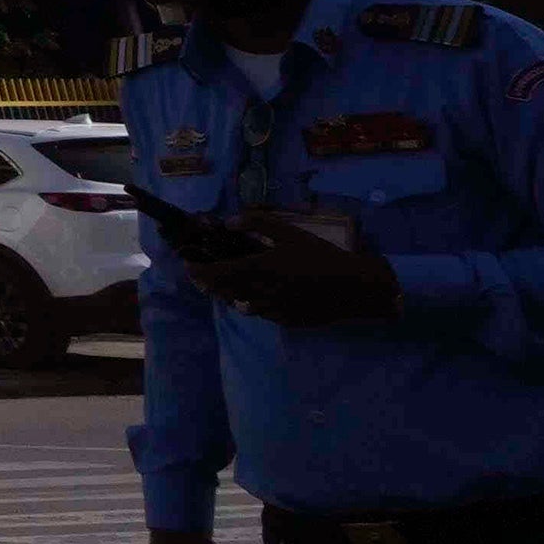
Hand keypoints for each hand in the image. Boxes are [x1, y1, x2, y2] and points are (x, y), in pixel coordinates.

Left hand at [190, 217, 397, 329]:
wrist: (355, 288)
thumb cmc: (322, 256)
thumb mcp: (291, 233)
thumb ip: (257, 223)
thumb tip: (228, 222)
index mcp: (259, 269)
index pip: (216, 274)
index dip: (197, 271)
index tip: (188, 265)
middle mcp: (260, 292)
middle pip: (222, 292)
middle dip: (208, 283)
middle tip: (202, 274)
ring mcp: (272, 310)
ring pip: (238, 304)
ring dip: (228, 294)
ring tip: (226, 283)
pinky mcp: (285, 321)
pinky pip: (259, 313)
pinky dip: (251, 303)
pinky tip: (256, 294)